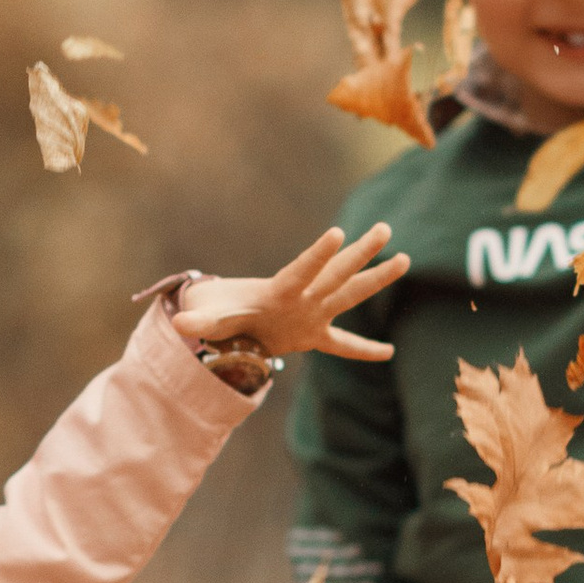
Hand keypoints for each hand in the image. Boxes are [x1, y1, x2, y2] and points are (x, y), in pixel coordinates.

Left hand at [175, 224, 408, 364]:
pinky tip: (388, 353)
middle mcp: (303, 297)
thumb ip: (200, 320)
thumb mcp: (210, 317)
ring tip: (404, 259)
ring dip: (376, 279)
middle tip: (384, 229)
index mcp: (280, 290)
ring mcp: (313, 314)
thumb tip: (180, 323)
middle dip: (360, 253)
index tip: (338, 233)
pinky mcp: (313, 336)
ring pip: (350, 294)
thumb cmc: (219, 311)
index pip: (302, 269)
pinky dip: (363, 351)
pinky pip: (343, 345)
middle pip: (337, 273)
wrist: (227, 318)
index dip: (318, 254)